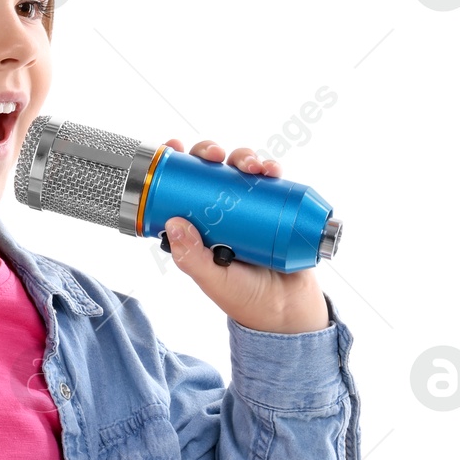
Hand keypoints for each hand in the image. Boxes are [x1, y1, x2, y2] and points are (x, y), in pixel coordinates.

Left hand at [159, 139, 329, 333]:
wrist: (288, 311)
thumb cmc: (244, 298)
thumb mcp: (212, 280)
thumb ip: (192, 258)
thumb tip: (173, 222)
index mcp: (198, 224)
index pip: (181, 187)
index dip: (175, 164)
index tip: (172, 147)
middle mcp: (221, 211)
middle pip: (210, 170)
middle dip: (210, 153)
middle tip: (213, 155)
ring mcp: (250, 207)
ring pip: (241, 169)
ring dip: (244, 156)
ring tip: (250, 165)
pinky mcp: (277, 208)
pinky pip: (272, 182)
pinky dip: (272, 168)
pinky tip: (272, 169)